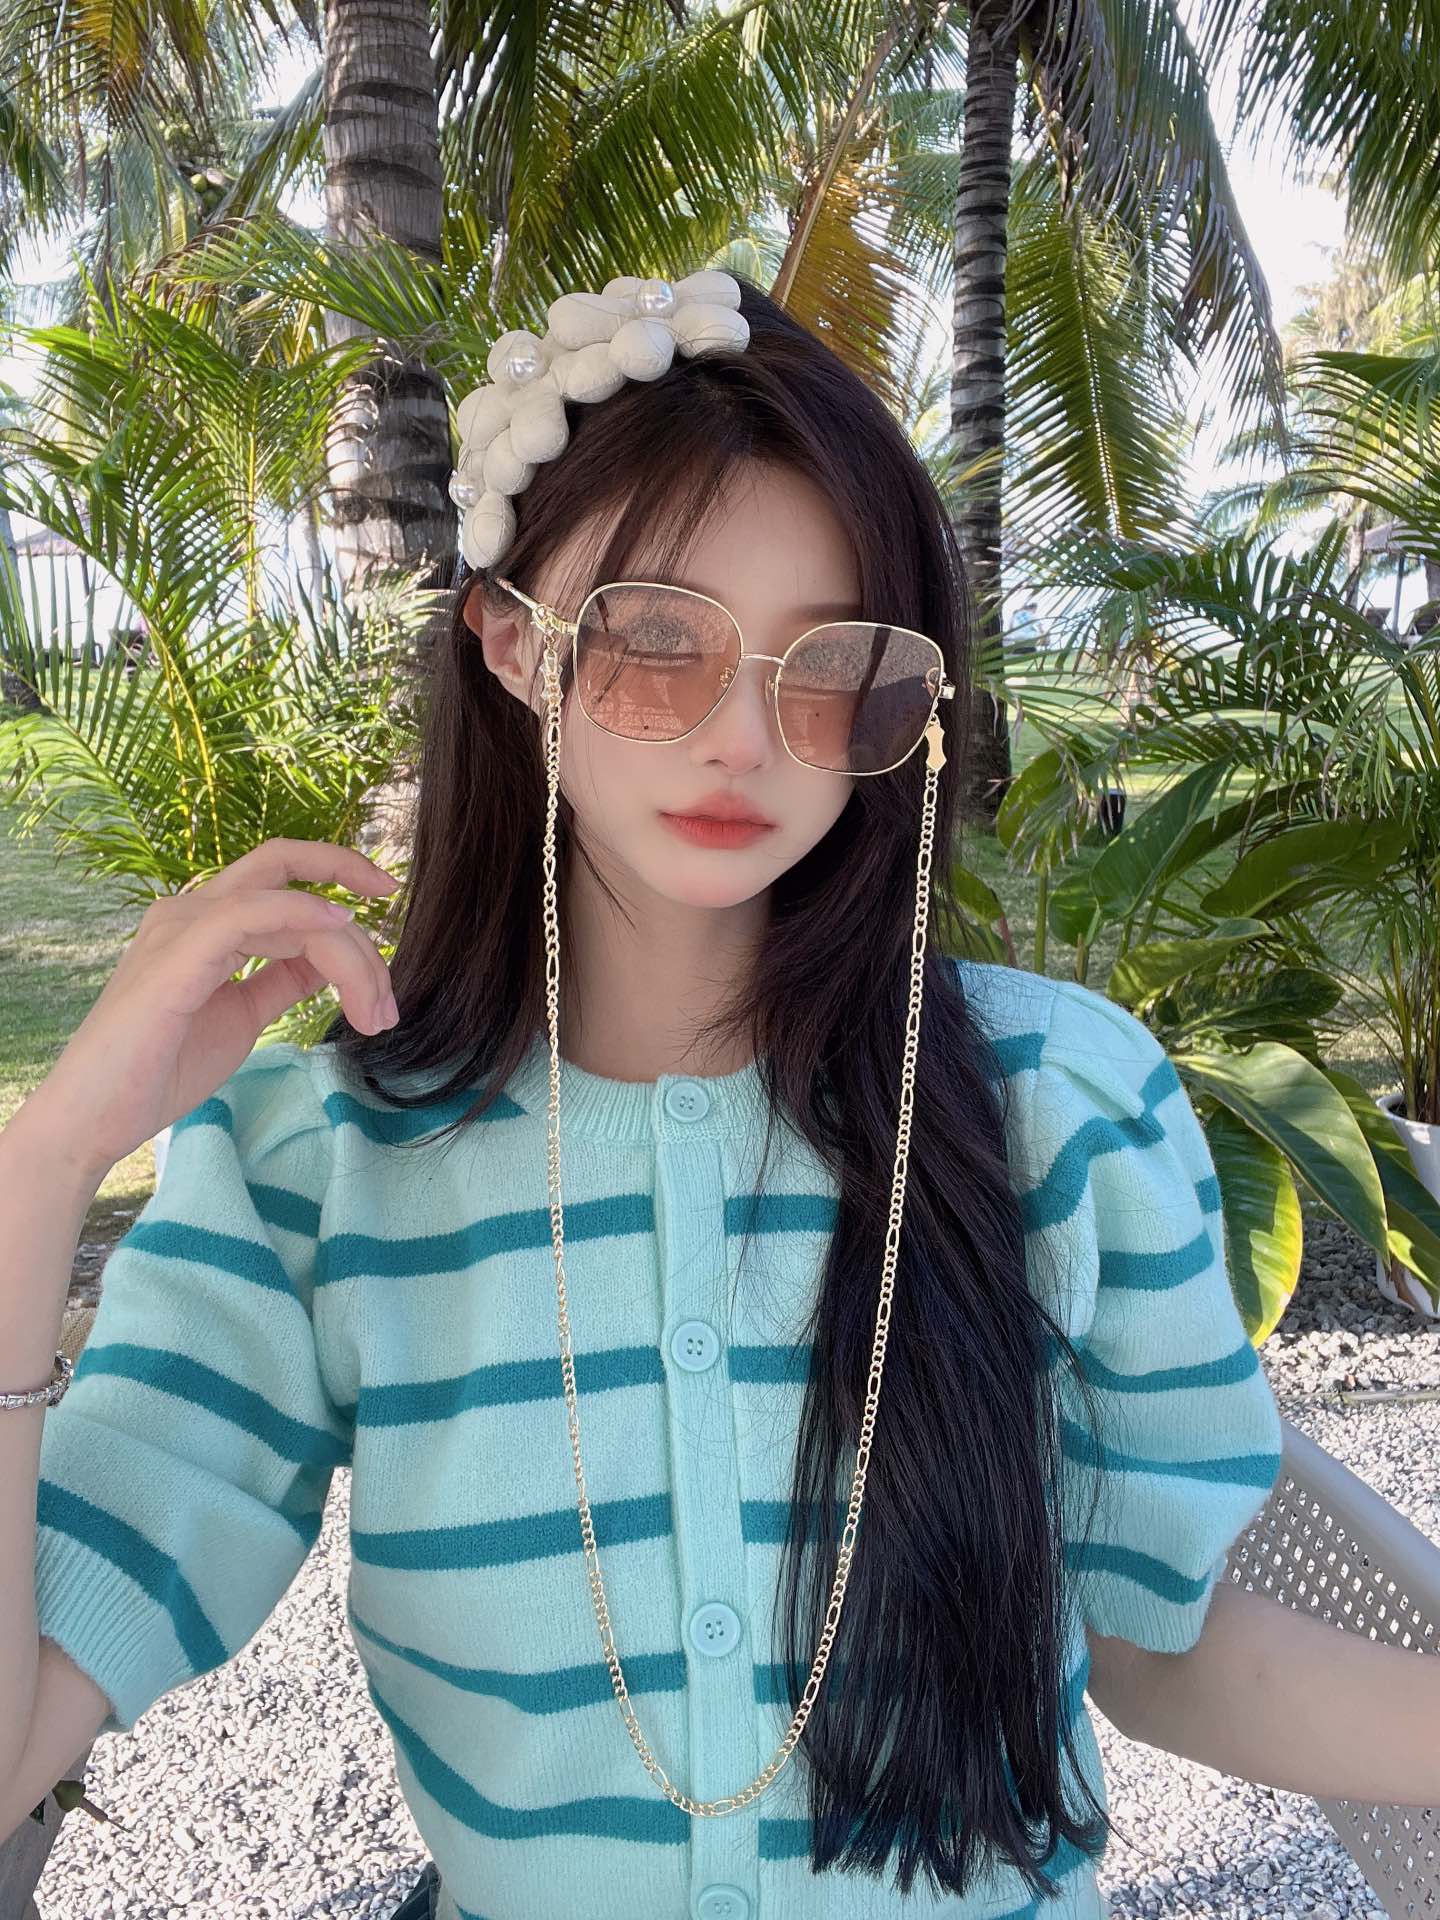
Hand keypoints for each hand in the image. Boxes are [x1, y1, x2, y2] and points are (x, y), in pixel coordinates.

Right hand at [22, 836, 401, 1179]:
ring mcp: (181, 926)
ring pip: (288, 902)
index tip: (389, 898)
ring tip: (375, 1014)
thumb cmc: (161, 1070)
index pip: (285, 882)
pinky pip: (252, 912)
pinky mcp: (177, 952)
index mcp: (204, 922)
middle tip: (391, 989)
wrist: (97, 1119)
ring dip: (349, 953)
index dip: (340, 878)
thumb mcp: (244, 1014)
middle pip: (288, 869)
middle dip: (356, 893)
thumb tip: (329, 960)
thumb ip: (283, 979)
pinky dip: (303, 917)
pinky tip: (339, 943)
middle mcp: (191, 910)